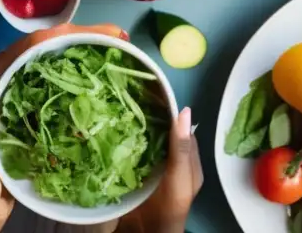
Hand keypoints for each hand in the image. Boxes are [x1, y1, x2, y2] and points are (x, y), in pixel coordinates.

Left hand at [0, 23, 127, 232]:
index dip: (60, 36)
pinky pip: (56, 79)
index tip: (95, 33)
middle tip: (117, 36)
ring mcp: (19, 93)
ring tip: (115, 46)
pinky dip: (79, 71)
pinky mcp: (32, 107)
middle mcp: (4, 83)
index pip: (26, 50)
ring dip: (81, 48)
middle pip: (43, 47)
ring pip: (51, 59)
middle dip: (78, 36)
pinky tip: (100, 74)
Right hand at [118, 107, 202, 232]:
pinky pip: (131, 153)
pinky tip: (112, 134)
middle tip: (128, 99)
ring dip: (133, 130)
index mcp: (188, 161)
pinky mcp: (137, 175)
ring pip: (145, 141)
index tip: (149, 93)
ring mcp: (154, 168)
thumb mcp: (180, 177)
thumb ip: (181, 147)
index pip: (180, 127)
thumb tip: (184, 110)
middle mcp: (172, 162)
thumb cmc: (170, 208)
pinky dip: (123, 143)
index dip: (168, 111)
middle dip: (147, 118)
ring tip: (116, 111)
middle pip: (161, 132)